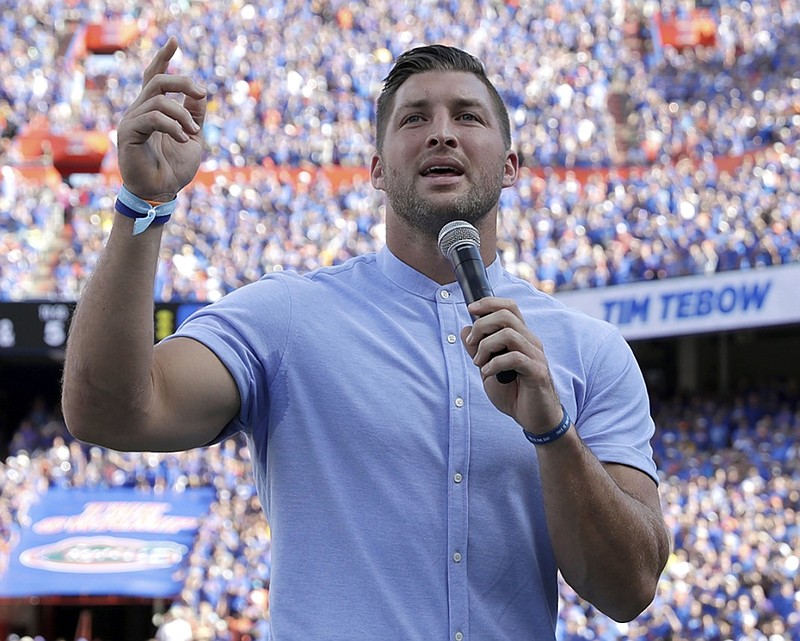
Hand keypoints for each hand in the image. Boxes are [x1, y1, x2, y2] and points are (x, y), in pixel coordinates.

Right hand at [117, 36, 206, 201]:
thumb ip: (195, 116)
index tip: (175, 40)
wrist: (161, 193)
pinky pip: (153, 117)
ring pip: (159, 99)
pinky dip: (173, 126)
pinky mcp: (128, 132)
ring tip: (193, 133)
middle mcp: (140, 111)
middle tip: (201, 93)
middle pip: (157, 80)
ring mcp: (132, 120)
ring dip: (183, 115)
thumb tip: (201, 93)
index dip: (163, 57)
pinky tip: (184, 139)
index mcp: (154, 110)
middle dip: (182, 81)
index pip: (155, 76)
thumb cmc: (174, 169)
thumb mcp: (193, 137)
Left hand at [460, 297, 563, 433]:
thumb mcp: (488, 369)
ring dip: (486, 346)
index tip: (471, 309)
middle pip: (506, 315)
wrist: (534, 418)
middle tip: (472, 345)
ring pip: (509, 334)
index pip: (510, 307)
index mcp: (520, 337)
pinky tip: (489, 373)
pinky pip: (515, 358)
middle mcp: (530, 341)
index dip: (489, 302)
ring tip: (479, 363)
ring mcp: (535, 355)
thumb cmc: (513, 393)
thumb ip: (478, 350)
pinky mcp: (537, 372)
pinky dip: (495, 363)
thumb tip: (465, 329)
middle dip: (482, 325)